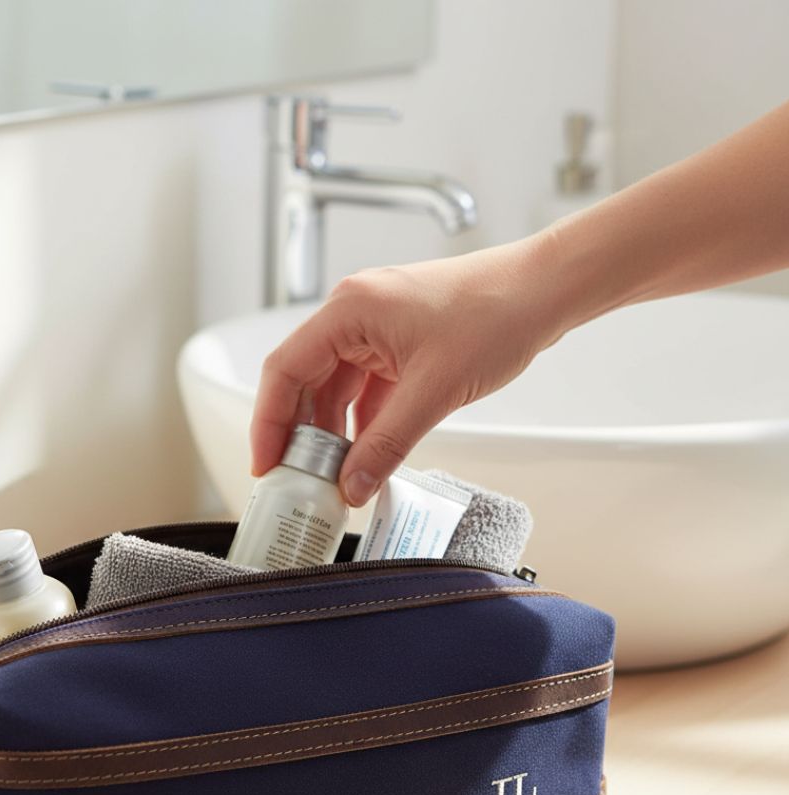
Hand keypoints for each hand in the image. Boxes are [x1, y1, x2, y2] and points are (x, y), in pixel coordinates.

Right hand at [250, 234, 564, 505]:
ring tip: (334, 475)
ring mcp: (375, 328)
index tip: (266, 463)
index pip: (284, 370)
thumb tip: (350, 486)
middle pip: (304, 381)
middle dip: (299, 434)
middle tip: (298, 479)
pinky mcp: (397, 343)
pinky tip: (364, 454)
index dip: (269, 422)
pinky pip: (364, 389)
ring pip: (334, 389)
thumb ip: (386, 444)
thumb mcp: (434, 391)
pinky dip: (361, 423)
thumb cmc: (496, 314)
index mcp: (349, 310)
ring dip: (332, 432)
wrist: (545, 291)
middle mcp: (354, 315)